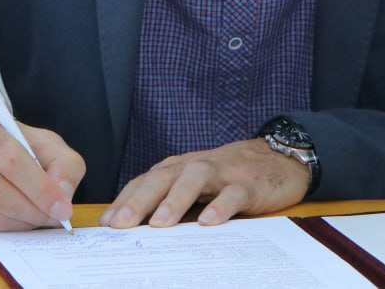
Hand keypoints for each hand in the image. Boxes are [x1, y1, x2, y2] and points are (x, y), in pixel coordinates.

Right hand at [0, 109, 85, 232]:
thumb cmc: (13, 145)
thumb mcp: (43, 142)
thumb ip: (62, 163)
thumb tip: (63, 194)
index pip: (11, 159)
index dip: (40, 188)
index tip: (63, 208)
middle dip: (31, 209)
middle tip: (54, 218)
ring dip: (20, 222)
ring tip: (41, 220)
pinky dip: (6, 229)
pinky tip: (21, 222)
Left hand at [100, 138, 308, 228]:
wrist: (279, 156)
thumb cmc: (230, 176)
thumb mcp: (197, 186)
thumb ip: (171, 201)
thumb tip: (136, 229)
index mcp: (179, 168)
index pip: (146, 181)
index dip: (124, 200)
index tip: (105, 224)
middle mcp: (196, 166)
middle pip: (163, 178)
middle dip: (139, 201)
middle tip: (120, 226)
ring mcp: (223, 172)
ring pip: (195, 179)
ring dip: (175, 200)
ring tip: (160, 225)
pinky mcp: (249, 183)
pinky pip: (233, 193)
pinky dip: (220, 206)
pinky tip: (209, 223)